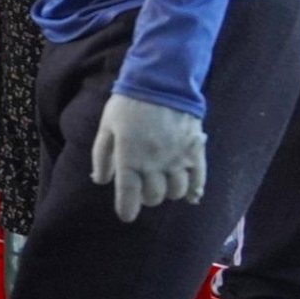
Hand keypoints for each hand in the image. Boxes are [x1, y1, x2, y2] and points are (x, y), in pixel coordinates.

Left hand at [91, 95, 206, 222]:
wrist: (162, 82)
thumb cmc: (128, 105)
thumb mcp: (107, 127)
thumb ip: (102, 156)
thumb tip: (100, 181)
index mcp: (130, 157)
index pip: (128, 194)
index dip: (126, 209)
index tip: (126, 216)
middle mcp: (154, 163)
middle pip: (154, 196)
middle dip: (146, 197)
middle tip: (143, 187)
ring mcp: (178, 158)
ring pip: (175, 191)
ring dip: (167, 192)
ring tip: (163, 184)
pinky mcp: (195, 151)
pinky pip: (199, 180)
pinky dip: (194, 191)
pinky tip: (190, 194)